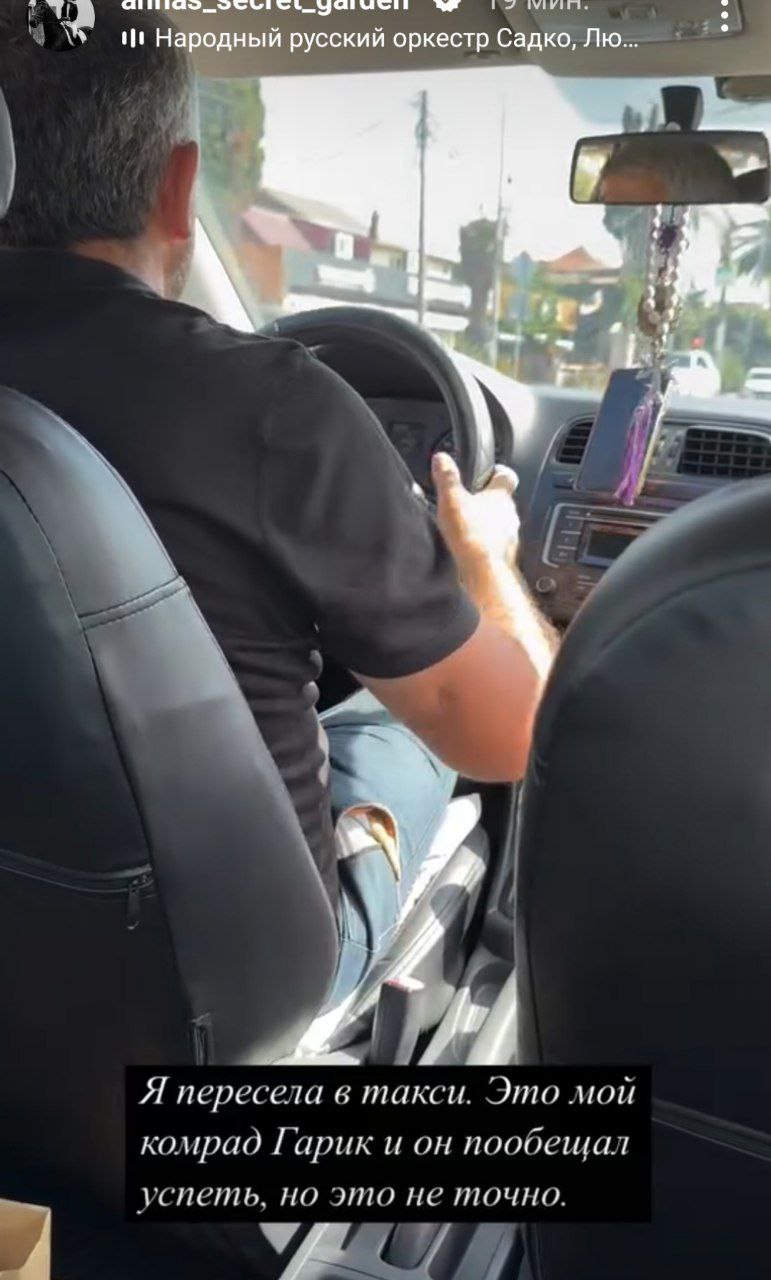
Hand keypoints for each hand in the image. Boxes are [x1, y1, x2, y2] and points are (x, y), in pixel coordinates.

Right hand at [432, 452, 519, 570]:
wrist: (484, 572)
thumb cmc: (470, 535)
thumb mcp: (452, 500)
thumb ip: (447, 478)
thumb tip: (442, 458)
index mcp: (500, 496)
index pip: (507, 476)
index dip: (498, 472)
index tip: (491, 472)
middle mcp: (511, 514)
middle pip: (504, 501)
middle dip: (490, 501)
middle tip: (473, 503)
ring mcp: (511, 536)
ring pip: (503, 523)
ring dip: (491, 524)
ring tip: (472, 527)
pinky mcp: (507, 555)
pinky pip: (500, 544)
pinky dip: (490, 544)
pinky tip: (476, 549)